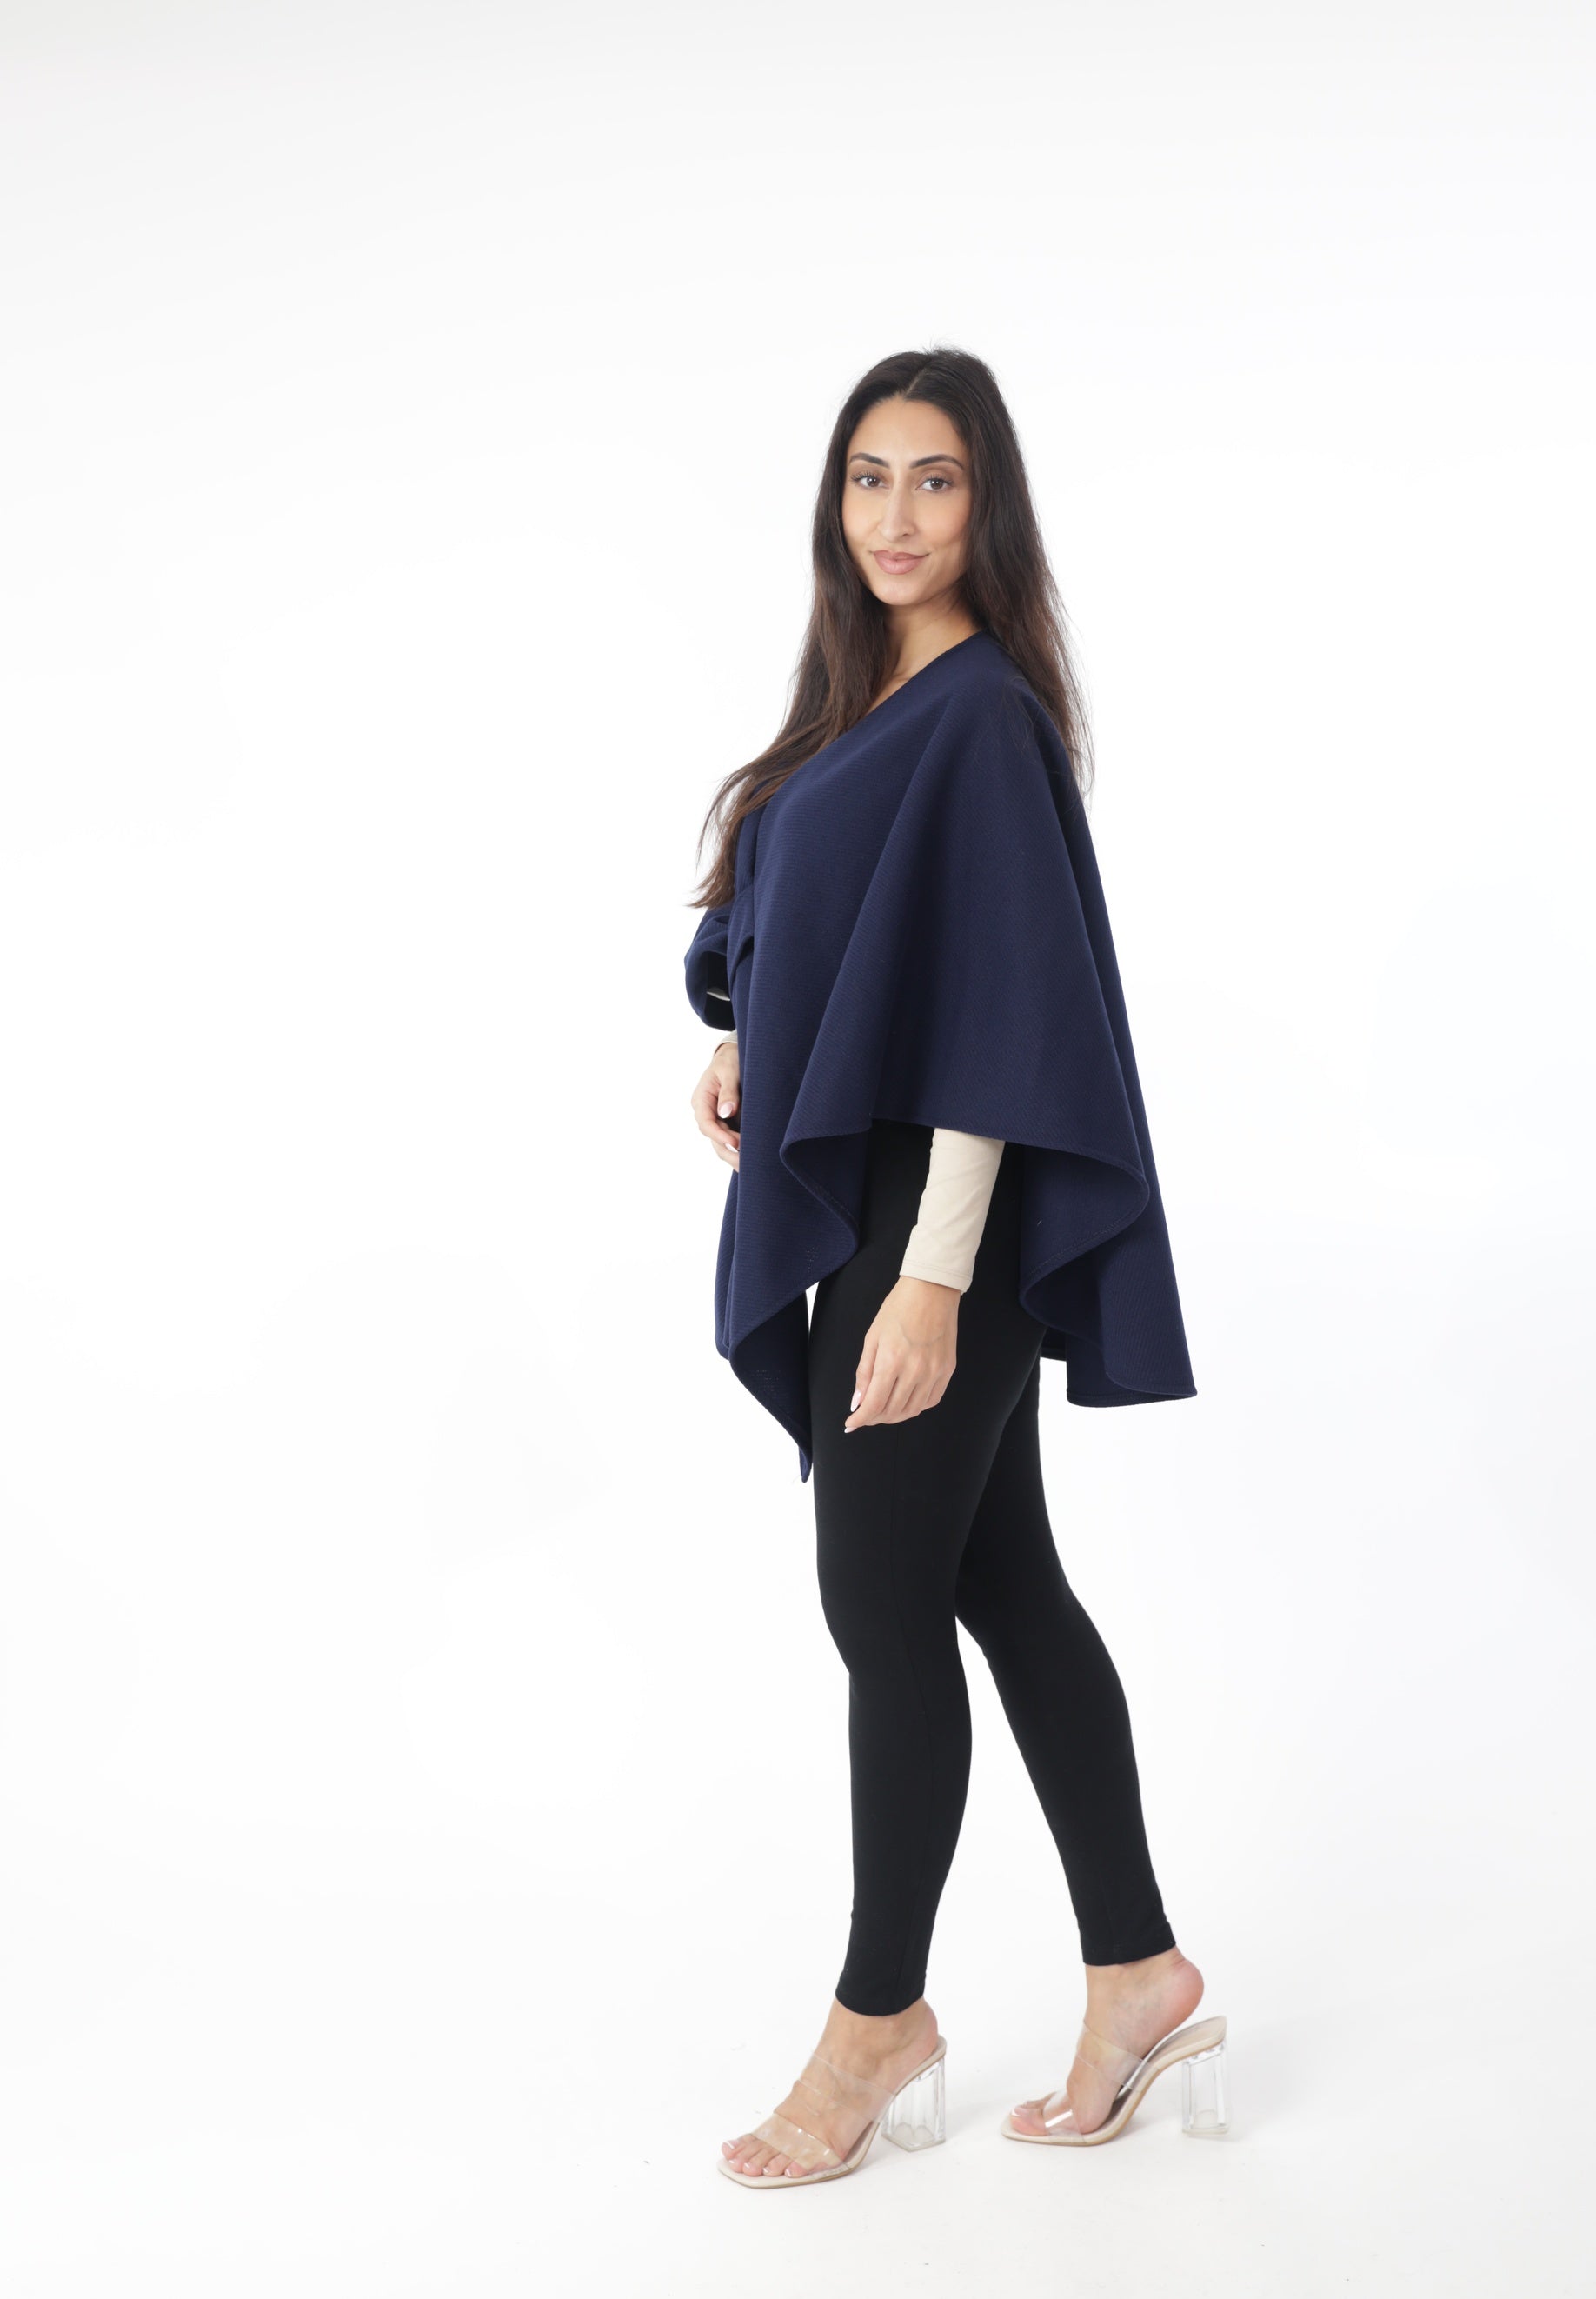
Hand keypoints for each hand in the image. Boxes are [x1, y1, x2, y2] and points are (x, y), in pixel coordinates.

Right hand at [690, 1040, 740, 1167]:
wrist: (733, 1056)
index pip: (706, 1123)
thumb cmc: (730, 1061)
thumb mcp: (729, 1071)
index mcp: (701, 1100)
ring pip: (721, 1143)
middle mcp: (706, 1113)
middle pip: (713, 1138)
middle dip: (729, 1151)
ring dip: (733, 1155)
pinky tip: (749, 1160)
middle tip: (745, 1162)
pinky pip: (730, 1140)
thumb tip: (726, 1112)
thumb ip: (728, 1091)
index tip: (735, 1142)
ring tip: (749, 1167)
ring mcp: (716, 1119)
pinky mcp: (727, 1123)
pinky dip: (738, 1150)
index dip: (719, 1135)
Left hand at [845, 1276, 958, 1429]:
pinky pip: (931, 1401)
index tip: (851, 1423)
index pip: (874, 1405)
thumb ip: (864, 1373)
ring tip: (883, 1410)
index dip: (860, 1419)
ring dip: (894, 1416)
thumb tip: (858, 1401)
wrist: (932, 1291)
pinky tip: (905, 1401)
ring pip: (912, 1410)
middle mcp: (915, 1371)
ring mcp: (934, 1372)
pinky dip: (915, 1407)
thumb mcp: (872, 1337)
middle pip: (892, 1411)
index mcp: (891, 1361)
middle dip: (874, 1418)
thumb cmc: (899, 1308)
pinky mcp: (947, 1370)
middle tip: (865, 1415)